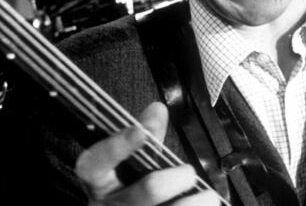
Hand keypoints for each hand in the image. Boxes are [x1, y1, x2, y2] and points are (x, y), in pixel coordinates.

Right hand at [74, 102, 220, 204]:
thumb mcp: (130, 166)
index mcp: (99, 183)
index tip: (140, 130)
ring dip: (193, 205)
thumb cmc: (130, 190)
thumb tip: (157, 109)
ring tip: (209, 197)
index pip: (95, 164)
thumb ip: (145, 138)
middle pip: (143, 193)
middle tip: (189, 173)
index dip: (116, 147)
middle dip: (173, 180)